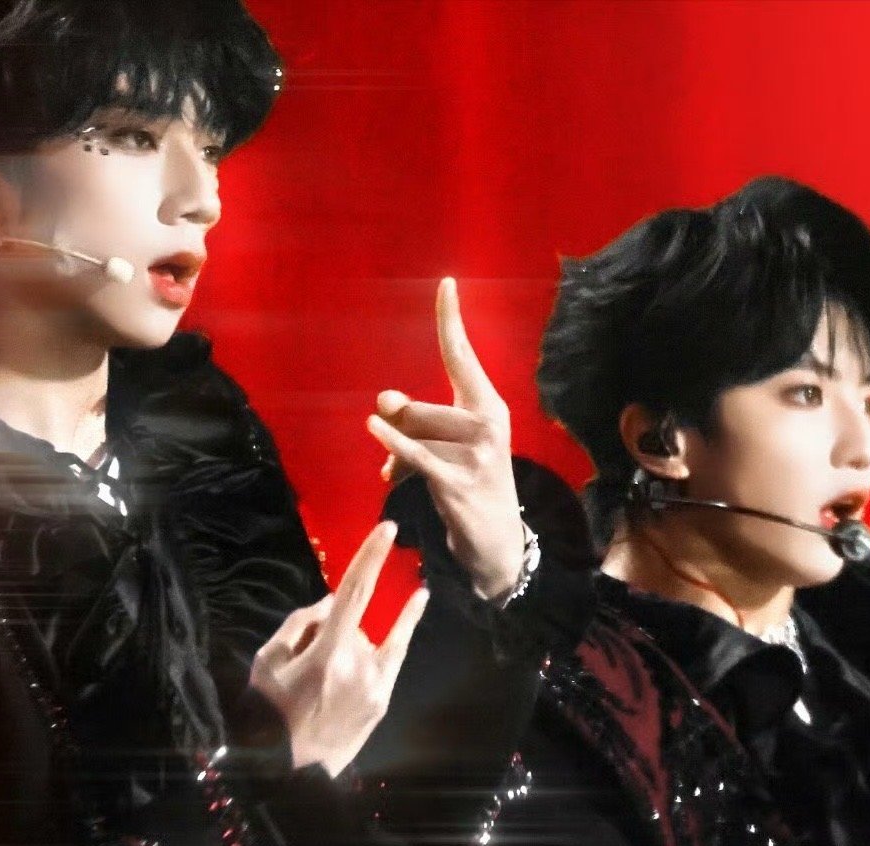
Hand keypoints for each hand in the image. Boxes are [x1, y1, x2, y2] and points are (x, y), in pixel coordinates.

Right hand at [247, 522, 429, 776]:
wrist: (289, 771)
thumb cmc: (270, 713)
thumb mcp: (268, 662)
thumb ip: (299, 624)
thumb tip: (332, 600)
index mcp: (325, 654)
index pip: (353, 593)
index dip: (370, 557)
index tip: (387, 528)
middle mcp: (356, 664)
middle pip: (349, 622)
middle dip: (330, 632)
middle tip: (304, 670)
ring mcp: (375, 683)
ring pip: (365, 639)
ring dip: (347, 646)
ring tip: (322, 685)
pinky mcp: (383, 697)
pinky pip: (396, 650)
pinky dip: (406, 622)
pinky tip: (419, 596)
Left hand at [366, 278, 524, 601]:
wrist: (494, 539)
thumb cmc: (467, 480)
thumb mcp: (445, 443)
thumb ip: (412, 417)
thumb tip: (383, 403)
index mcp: (487, 405)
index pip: (462, 356)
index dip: (450, 320)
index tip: (445, 283)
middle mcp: (489, 423)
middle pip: (417, 408)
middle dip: (398, 431)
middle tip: (397, 454)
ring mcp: (477, 454)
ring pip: (412, 437)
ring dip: (395, 457)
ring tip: (396, 474)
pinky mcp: (459, 481)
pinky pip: (417, 456)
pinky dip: (393, 445)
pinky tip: (375, 428)